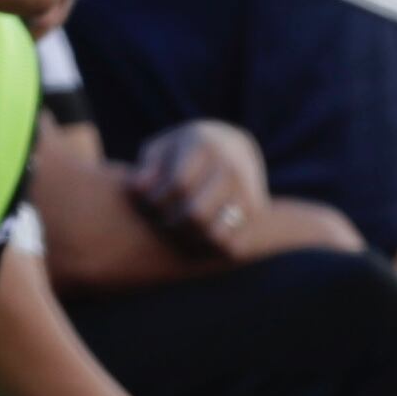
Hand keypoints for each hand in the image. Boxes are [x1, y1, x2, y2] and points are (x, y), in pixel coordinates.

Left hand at [128, 119, 272, 258]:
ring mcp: (248, 190)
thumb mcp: (162, 148)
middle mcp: (232, 168)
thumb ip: (147, 167)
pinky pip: (232, 246)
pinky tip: (196, 239)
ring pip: (216, 235)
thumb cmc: (184, 153)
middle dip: (172, 226)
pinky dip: (211, 249)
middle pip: (197, 214)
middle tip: (162, 223)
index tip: (149, 203)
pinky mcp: (257, 212)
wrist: (234, 148)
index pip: (179, 185)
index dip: (157, 201)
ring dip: (190, 242)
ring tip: (178, 233)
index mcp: (205, 146)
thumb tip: (139, 188)